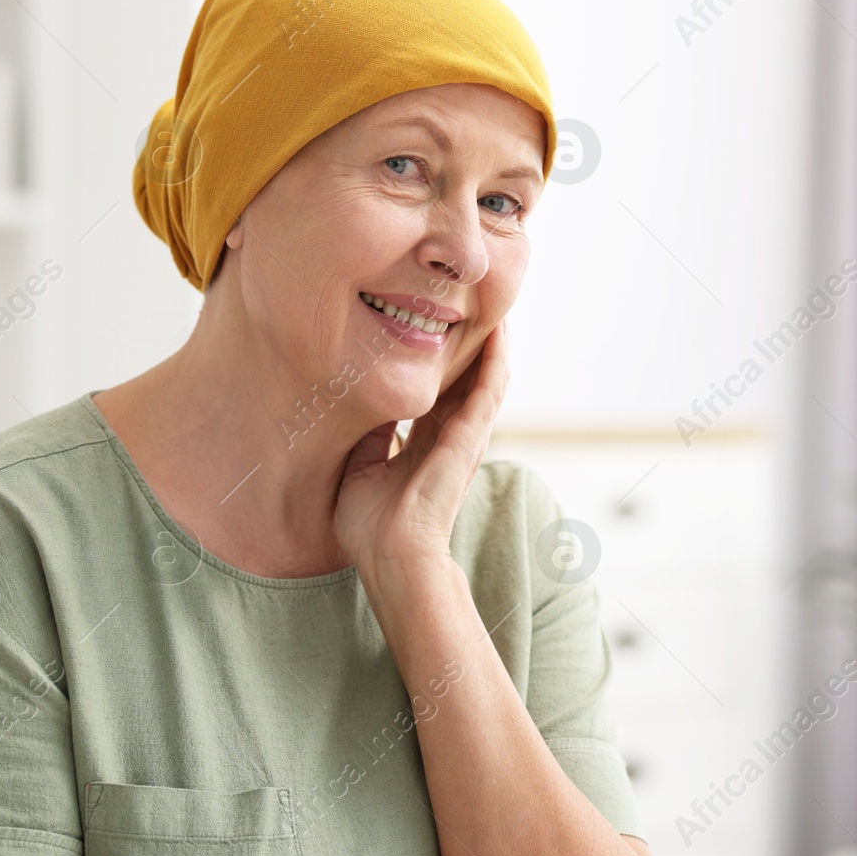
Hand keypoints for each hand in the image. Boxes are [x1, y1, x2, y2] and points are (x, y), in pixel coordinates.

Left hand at [332, 316, 509, 574]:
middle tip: (472, 299)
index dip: (442, 359)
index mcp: (426, 442)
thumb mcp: (360, 466)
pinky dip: (495, 360)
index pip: (441, 390)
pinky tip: (498, 331)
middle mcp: (451, 436)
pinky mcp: (470, 439)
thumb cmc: (372, 526)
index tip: (436, 323)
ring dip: (493, 342)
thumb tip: (358, 403)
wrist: (390, 556)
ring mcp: (465, 437)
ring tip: (494, 302)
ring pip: (486, 377)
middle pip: (468, 377)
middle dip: (471, 341)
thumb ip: (368, 436)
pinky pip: (488, 391)